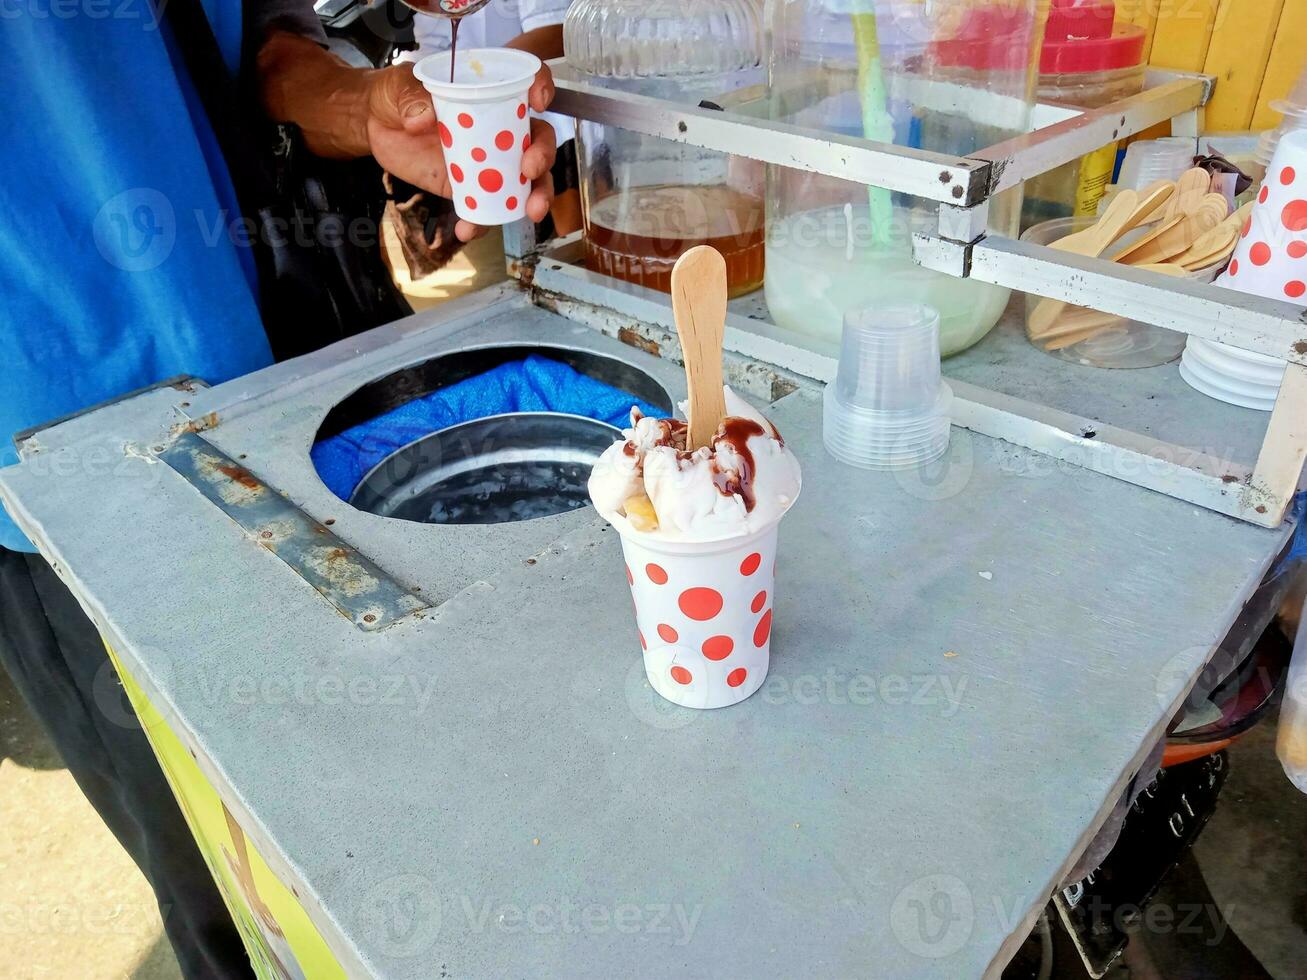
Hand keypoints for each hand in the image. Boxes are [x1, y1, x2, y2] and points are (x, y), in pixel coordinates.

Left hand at [367, 63, 557, 242]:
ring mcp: (489, 160)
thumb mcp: (399, 86)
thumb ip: (411, 97)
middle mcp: (499, 126)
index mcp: (489, 92)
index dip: (543, 87)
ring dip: (535, 197)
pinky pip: (486, 208)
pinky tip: (468, 231)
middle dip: (543, 157)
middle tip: (530, 171)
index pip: (527, 81)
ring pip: (525, 181)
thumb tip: (422, 119)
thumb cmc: (395, 95)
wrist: (375, 126)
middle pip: (537, 139)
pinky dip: (482, 223)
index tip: (539, 103)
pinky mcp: (471, 187)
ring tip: (530, 212)